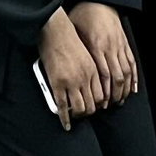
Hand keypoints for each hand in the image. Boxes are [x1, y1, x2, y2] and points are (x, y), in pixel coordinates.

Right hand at [36, 9, 104, 126]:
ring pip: (79, 109)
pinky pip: (62, 107)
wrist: (55, 32)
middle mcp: (84, 78)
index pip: (101, 95)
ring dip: (78, 116)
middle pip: (92, 105)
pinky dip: (64, 118)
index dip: (98, 104)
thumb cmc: (68, 40)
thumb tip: (88, 87)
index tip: (94, 106)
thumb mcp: (85, 55)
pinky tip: (66, 124)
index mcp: (93, 70)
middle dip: (88, 112)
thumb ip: (89, 71)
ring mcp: (71, 83)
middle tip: (83, 113)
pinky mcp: (57, 84)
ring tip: (74, 116)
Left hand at [70, 2, 140, 107]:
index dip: (102, 91)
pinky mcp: (125, 44)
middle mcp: (110, 48)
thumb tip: (64, 71)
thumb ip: (74, 52)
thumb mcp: (73, 33)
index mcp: (96, 46)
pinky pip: (132, 63)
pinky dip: (133, 77)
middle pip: (116, 77)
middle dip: (114, 94)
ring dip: (124, 89)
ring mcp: (119, 46)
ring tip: (120, 101)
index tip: (100, 104)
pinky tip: (132, 89)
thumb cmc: (83, 16)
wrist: (98, 1)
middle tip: (109, 106)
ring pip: (126, 72)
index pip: (102, 75)